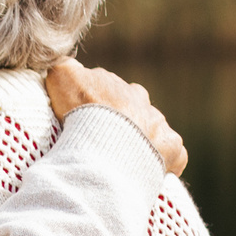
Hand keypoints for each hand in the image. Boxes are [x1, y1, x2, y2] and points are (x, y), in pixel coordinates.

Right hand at [45, 59, 187, 175]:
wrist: (106, 143)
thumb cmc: (82, 112)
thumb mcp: (62, 78)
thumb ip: (64, 67)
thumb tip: (67, 64)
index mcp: (118, 87)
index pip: (109, 92)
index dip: (96, 107)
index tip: (85, 122)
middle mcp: (142, 101)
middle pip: (133, 109)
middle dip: (122, 123)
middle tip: (103, 142)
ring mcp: (159, 125)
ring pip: (152, 131)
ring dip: (140, 142)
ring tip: (122, 160)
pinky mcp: (172, 148)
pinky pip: (173, 154)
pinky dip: (164, 161)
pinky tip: (149, 171)